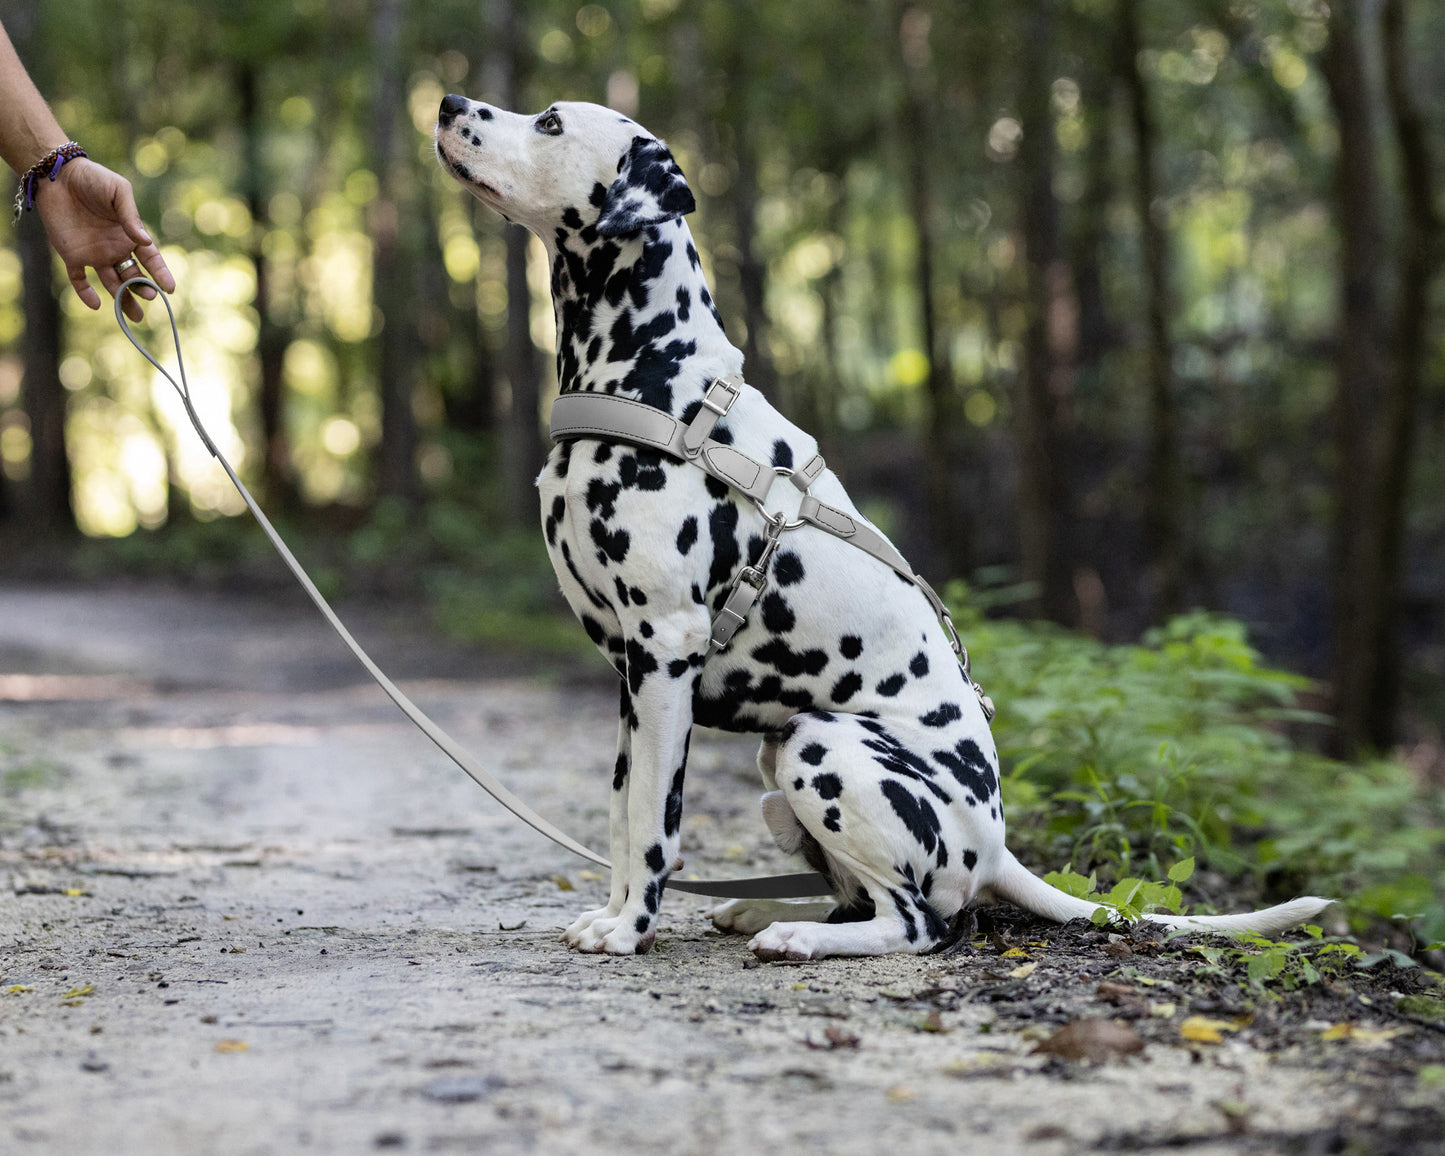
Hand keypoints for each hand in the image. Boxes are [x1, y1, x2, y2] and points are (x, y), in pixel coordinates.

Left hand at [33, 157, 174, 321]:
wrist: (57, 175)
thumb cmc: (93, 178)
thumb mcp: (118, 191)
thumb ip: (131, 216)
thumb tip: (146, 243)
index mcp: (130, 235)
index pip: (151, 259)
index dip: (161, 274)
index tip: (169, 289)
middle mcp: (115, 248)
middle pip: (133, 276)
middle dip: (142, 290)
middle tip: (149, 299)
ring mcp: (94, 253)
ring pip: (112, 283)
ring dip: (123, 299)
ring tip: (133, 316)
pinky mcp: (71, 255)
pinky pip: (80, 279)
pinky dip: (86, 293)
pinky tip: (96, 304)